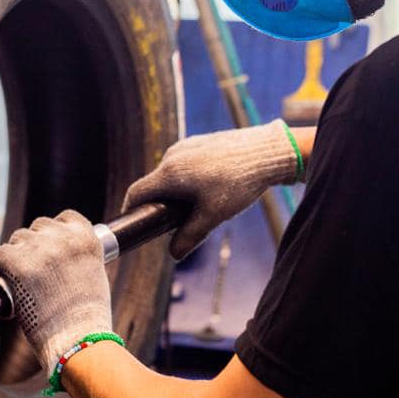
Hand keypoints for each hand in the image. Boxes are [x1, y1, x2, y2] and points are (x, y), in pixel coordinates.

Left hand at [0, 210, 111, 375]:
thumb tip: (58, 260)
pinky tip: (9, 283)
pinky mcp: (19, 263)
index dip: (56, 231)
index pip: (65, 218)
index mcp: (87, 239)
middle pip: (38, 226)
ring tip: (22, 280)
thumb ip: (77, 260)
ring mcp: (40, 249)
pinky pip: (1, 254)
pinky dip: (1, 267)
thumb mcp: (93, 277)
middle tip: (34, 270)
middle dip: (35, 244)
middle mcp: (64, 238)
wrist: (79, 339)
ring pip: (18, 239)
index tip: (52, 246)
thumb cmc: (87, 319)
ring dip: (18, 255)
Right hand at [123, 120, 299, 259]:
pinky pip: (184, 163)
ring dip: (176, 192)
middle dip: (159, 205)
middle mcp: (172, 155)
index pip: (136, 193)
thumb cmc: (239, 182)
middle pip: (154, 185)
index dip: (130, 210)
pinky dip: (188, 179)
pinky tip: (211, 188)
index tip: (135, 224)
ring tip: (200, 206)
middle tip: (176, 223)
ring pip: (170, 174)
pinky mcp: (200, 142)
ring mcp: (186, 146)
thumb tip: (174, 255)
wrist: (268, 152)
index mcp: (169, 173)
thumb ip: (190, 236)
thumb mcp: (213, 215)